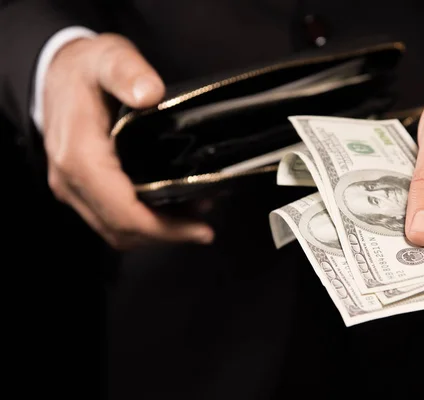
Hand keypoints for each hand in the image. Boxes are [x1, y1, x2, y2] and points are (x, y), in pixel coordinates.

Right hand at [43, 34, 213, 248]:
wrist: (56, 73)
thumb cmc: (86, 69)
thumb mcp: (110, 58)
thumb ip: (128, 72)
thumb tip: (150, 93)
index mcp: (79, 154)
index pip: (123, 211)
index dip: (164, 228)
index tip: (200, 230)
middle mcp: (71, 179)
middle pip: (121, 229)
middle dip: (167, 233)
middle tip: (204, 226)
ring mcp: (73, 187)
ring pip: (115, 230)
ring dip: (155, 231)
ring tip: (193, 216)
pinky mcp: (79, 189)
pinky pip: (110, 219)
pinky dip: (141, 222)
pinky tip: (170, 208)